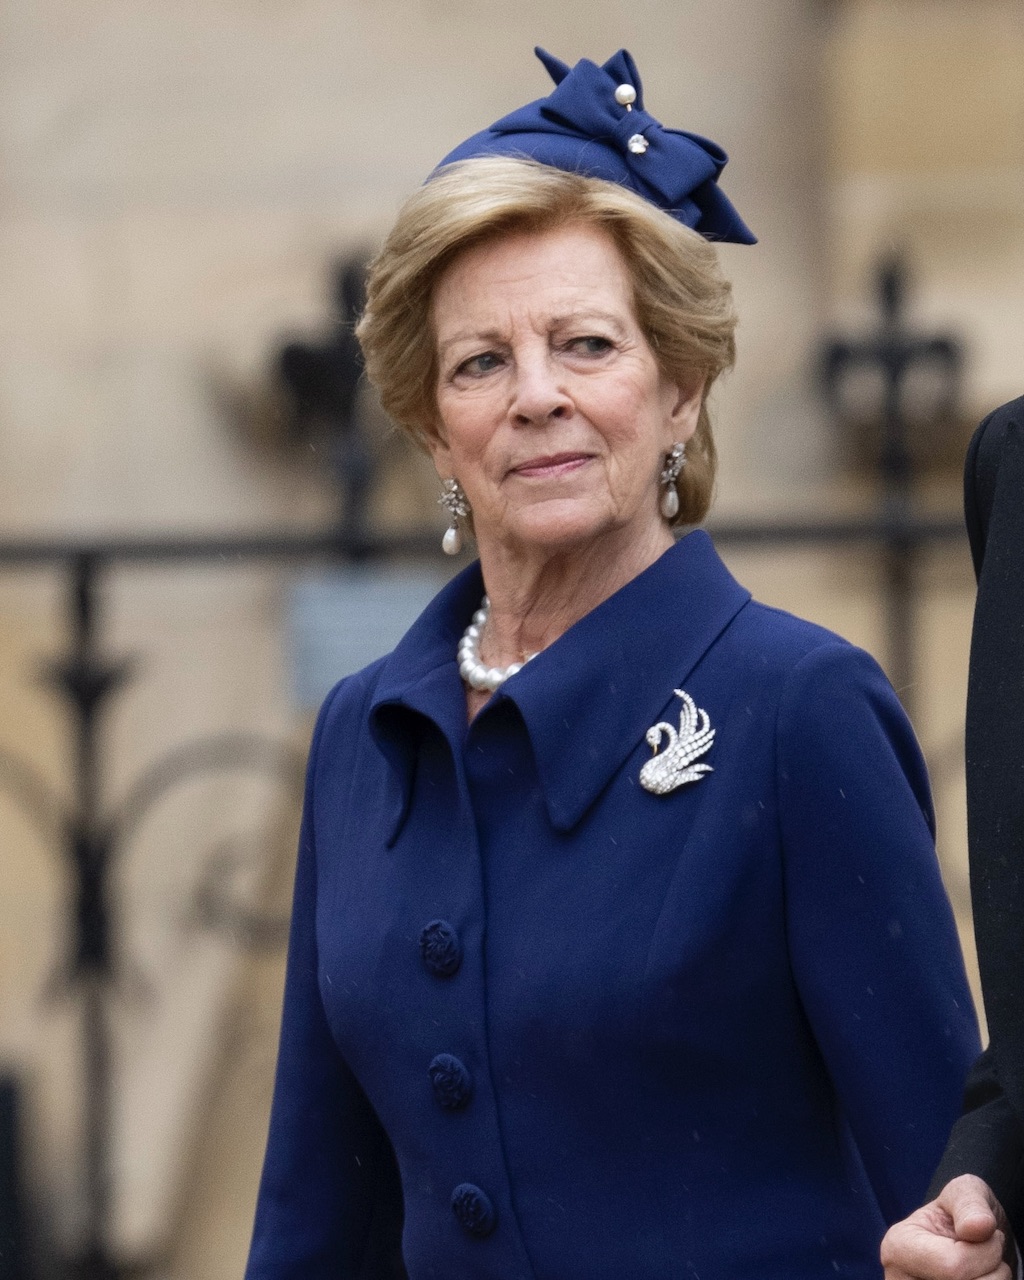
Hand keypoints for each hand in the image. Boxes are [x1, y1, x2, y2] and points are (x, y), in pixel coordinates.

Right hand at [881, 1175, 1014, 1278]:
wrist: (971, 1241)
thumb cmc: (963, 1215)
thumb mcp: (965, 1192)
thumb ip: (970, 1203)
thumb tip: (978, 1227)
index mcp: (898, 1248)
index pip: (953, 1267)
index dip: (985, 1253)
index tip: (985, 1234)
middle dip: (993, 1272)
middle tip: (986, 1255)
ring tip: (984, 1269)